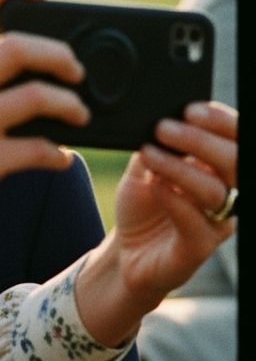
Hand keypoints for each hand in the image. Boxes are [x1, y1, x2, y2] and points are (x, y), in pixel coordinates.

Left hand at [77, 99, 237, 343]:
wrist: (126, 251)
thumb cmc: (142, 206)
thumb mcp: (145, 167)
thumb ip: (156, 145)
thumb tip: (162, 117)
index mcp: (217, 169)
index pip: (234, 140)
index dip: (220, 122)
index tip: (191, 109)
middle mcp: (226, 194)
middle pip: (234, 162)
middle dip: (201, 140)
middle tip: (164, 128)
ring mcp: (215, 223)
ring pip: (215, 191)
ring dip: (180, 167)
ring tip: (149, 154)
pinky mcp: (199, 248)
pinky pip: (197, 223)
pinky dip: (175, 199)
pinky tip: (156, 186)